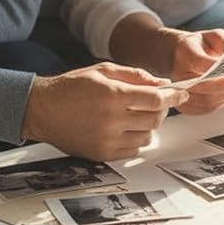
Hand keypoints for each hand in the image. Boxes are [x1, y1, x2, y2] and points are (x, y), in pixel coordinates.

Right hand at [21, 62, 187, 160]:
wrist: (42, 109)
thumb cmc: (71, 87)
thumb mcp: (103, 70)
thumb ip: (135, 75)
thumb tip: (163, 83)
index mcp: (112, 95)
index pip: (156, 99)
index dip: (173, 96)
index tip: (182, 93)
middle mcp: (111, 120)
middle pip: (155, 118)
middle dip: (160, 109)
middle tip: (154, 102)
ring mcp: (106, 140)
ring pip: (146, 136)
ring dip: (147, 125)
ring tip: (133, 114)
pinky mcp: (101, 154)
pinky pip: (132, 149)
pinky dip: (135, 139)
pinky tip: (124, 128)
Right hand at [167, 29, 223, 114]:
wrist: (176, 55)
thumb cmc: (197, 46)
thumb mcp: (212, 35)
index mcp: (185, 52)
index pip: (203, 64)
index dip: (221, 72)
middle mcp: (178, 72)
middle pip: (202, 86)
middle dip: (223, 86)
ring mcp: (178, 89)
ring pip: (203, 100)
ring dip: (222, 97)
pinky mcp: (182, 102)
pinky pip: (200, 110)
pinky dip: (216, 105)